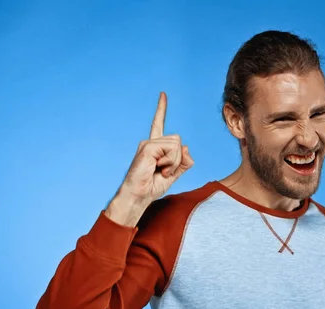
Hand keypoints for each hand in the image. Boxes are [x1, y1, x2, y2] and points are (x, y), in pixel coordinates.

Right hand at [106, 92, 193, 226]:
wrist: (138, 196)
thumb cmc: (152, 187)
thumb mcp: (174, 174)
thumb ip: (183, 162)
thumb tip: (186, 147)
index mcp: (155, 146)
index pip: (159, 124)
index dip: (161, 109)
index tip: (163, 94)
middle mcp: (150, 142)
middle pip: (178, 141)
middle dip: (178, 160)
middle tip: (165, 171)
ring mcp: (147, 144)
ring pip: (176, 145)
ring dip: (174, 162)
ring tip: (161, 171)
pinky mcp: (147, 148)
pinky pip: (170, 150)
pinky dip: (169, 163)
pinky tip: (158, 169)